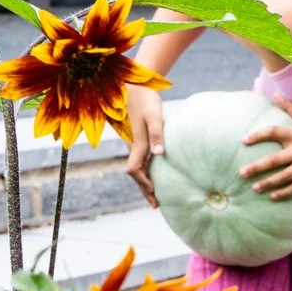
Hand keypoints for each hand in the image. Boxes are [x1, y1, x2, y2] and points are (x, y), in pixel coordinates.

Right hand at [122, 85, 167, 208]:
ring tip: (155, 195)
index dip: (144, 184)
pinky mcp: (135, 138)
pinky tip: (154, 173)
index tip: (155, 194)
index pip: (134, 171)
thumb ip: (157, 134)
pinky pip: (139, 159)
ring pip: (136, 168)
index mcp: (136, 143)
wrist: (134, 85)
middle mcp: (131, 146)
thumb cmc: (146, 99)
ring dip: (144, 182)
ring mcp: (132, 142)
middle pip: (135, 174)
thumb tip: (160, 154)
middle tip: (155, 206)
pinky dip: (145, 171)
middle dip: (144, 190)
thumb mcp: (154, 115)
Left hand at [240, 98, 291, 200]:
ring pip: (285, 176)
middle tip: (242, 173)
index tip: (244, 141)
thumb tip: (275, 95)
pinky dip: (285, 192)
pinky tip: (273, 196)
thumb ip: (290, 107)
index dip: (259, 135)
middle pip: (276, 160)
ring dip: (269, 183)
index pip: (274, 132)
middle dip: (258, 167)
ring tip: (254, 188)